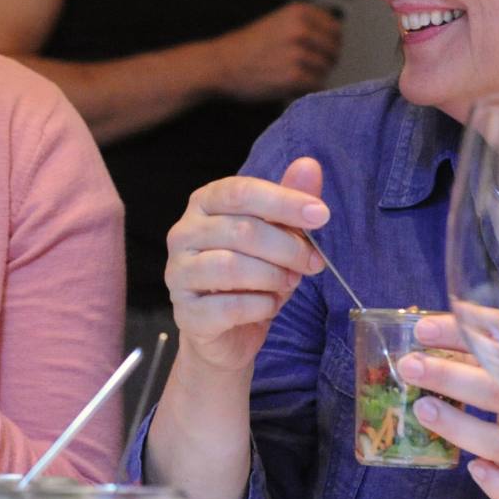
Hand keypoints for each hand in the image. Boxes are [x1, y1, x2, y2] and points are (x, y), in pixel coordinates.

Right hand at [165, 157, 328, 372]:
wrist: (227, 333)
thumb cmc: (252, 275)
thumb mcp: (277, 236)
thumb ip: (289, 202)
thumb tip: (309, 164)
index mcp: (204, 203)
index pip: (241, 191)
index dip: (283, 201)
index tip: (320, 215)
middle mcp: (183, 233)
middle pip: (241, 230)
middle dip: (287, 247)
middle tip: (313, 263)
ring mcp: (178, 273)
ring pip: (231, 267)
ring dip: (273, 277)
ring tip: (288, 283)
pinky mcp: (186, 312)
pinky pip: (229, 307)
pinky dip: (260, 306)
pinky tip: (268, 305)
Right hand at [207, 2, 341, 100]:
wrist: (220, 65)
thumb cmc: (247, 46)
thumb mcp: (277, 22)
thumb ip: (305, 25)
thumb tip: (335, 40)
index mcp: (299, 13)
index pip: (335, 29)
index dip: (329, 43)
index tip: (319, 51)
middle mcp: (301, 30)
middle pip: (334, 51)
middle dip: (324, 61)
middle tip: (306, 67)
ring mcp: (298, 54)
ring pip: (325, 70)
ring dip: (313, 76)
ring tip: (292, 75)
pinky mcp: (293, 77)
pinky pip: (316, 86)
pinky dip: (306, 89)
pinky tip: (290, 86)